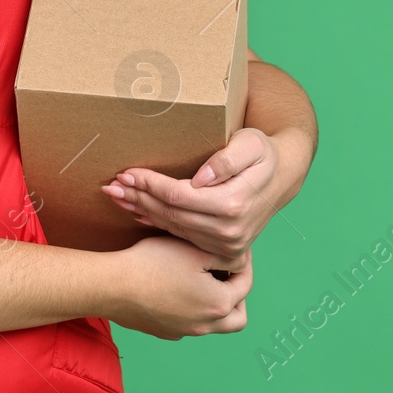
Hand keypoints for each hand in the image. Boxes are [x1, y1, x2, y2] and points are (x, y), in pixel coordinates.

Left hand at [100, 127, 282, 264]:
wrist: (282, 177)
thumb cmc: (263, 154)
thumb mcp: (252, 144)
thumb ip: (228, 159)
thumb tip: (202, 178)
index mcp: (234, 204)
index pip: (179, 196)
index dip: (151, 185)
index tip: (127, 173)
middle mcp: (229, 230)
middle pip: (171, 214)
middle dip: (138, 199)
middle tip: (110, 187)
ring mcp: (225, 243)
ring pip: (173, 226)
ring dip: (142, 211)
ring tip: (117, 198)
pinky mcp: (221, 248)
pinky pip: (182, 235)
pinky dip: (157, 223)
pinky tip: (138, 213)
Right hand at [109, 237, 251, 338]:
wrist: (113, 286)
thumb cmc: (154, 264)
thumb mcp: (194, 250)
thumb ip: (224, 255)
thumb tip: (240, 260)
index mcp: (219, 304)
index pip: (245, 284)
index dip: (245, 263)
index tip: (238, 250)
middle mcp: (205, 325)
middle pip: (237, 317)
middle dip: (238, 296)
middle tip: (228, 275)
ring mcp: (183, 331)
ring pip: (212, 324)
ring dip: (213, 305)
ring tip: (203, 282)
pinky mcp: (164, 331)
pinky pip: (188, 324)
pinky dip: (191, 310)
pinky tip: (177, 292)